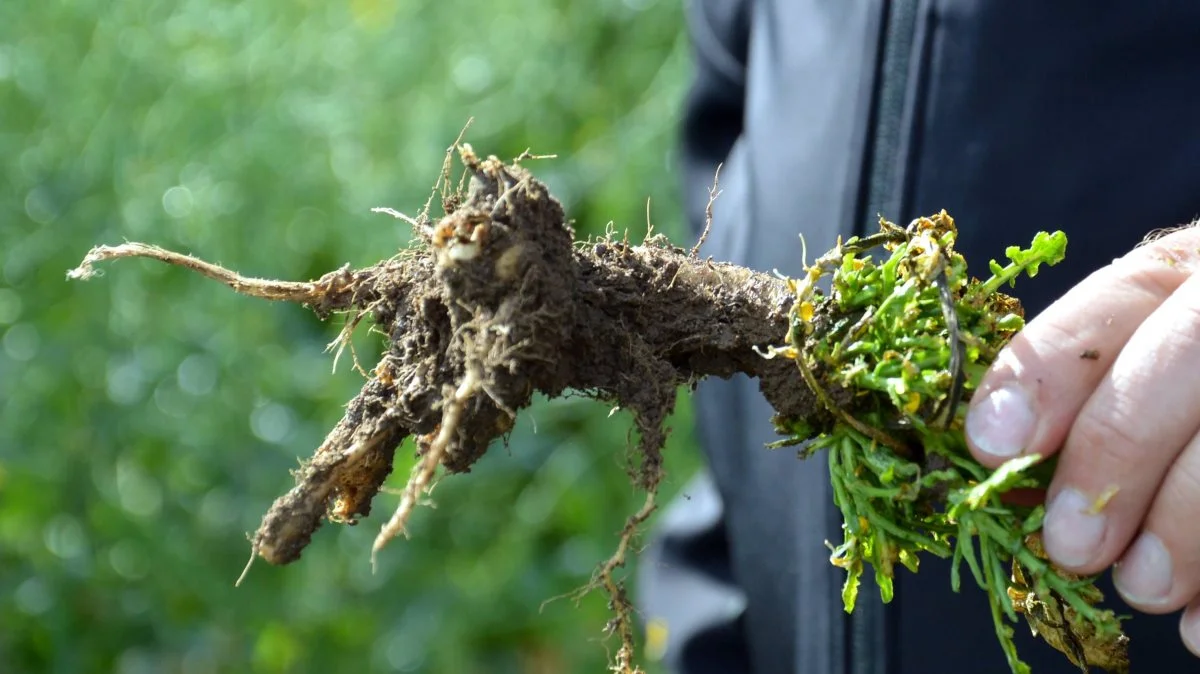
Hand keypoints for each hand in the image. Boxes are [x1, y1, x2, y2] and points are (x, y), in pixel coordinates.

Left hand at [964, 222, 1199, 654]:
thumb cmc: (1182, 391)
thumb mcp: (1140, 364)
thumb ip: (1087, 394)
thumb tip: (1002, 459)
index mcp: (1193, 273)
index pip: (1123, 297)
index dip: (1050, 371)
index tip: (992, 443)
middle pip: (1187, 354)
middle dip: (1117, 451)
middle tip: (1070, 544)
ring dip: (1191, 522)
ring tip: (1142, 586)